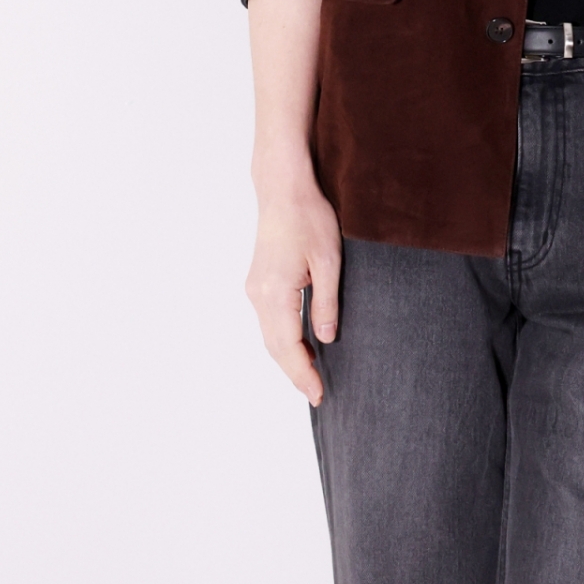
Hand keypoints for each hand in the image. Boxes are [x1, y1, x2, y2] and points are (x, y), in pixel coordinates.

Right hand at [245, 173, 341, 405]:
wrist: (283, 188)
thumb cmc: (309, 217)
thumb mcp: (328, 260)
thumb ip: (326, 302)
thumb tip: (325, 338)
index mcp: (275, 292)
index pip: (288, 347)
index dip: (303, 374)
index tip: (318, 394)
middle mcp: (258, 294)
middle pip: (274, 347)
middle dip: (294, 373)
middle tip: (316, 395)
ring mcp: (254, 287)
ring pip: (269, 335)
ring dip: (287, 357)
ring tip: (310, 377)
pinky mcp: (257, 280)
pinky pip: (268, 320)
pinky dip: (282, 339)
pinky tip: (299, 345)